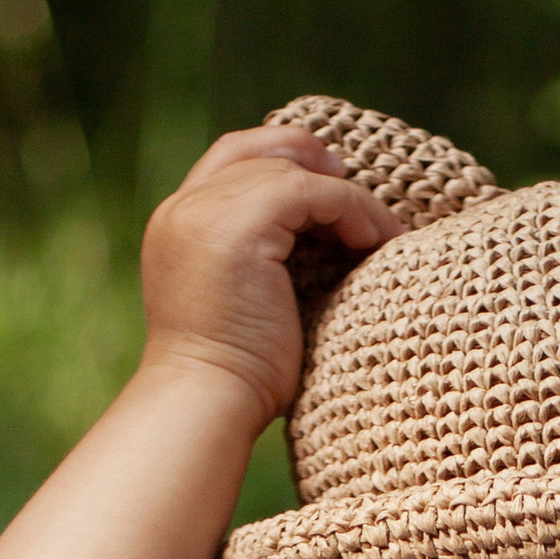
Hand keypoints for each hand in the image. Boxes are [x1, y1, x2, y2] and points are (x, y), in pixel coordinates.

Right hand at [139, 127, 395, 428]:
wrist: (207, 404)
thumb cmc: (237, 380)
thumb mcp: (242, 303)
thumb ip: (260, 261)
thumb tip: (319, 247)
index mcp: (177, 225)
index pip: (228, 159)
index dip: (280, 154)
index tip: (328, 176)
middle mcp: (184, 209)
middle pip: (257, 154)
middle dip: (315, 165)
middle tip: (361, 193)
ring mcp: (206, 212)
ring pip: (291, 174)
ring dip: (346, 198)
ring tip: (382, 232)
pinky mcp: (240, 226)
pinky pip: (309, 192)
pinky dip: (349, 209)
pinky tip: (372, 240)